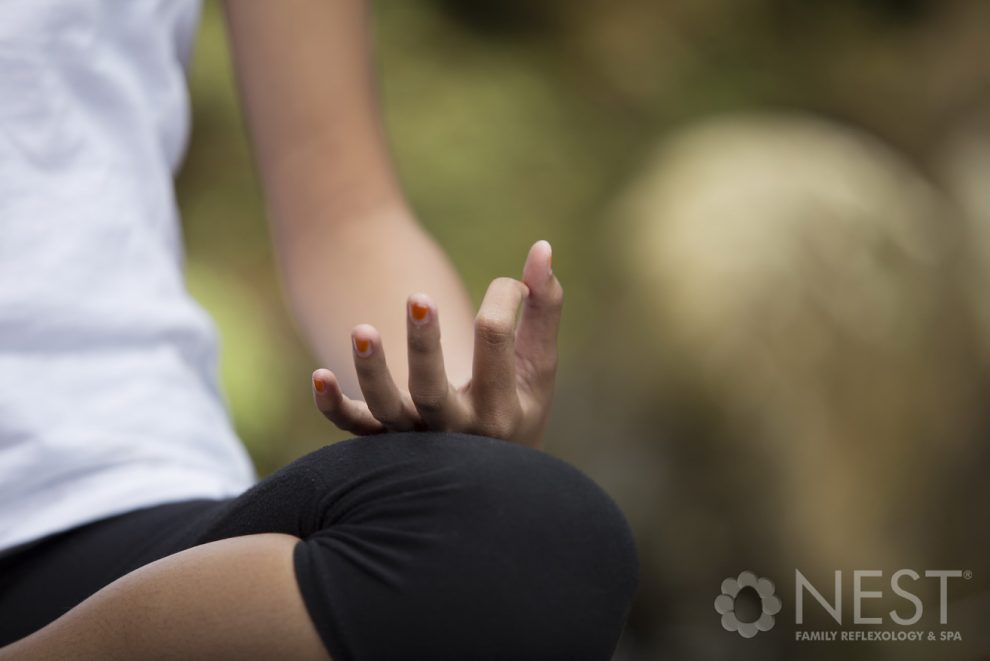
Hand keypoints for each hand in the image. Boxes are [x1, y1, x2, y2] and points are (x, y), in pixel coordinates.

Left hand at [310, 240, 561, 447]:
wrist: (488, 470)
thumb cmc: (516, 401)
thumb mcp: (539, 363)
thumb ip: (544, 307)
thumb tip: (543, 246)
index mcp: (501, 408)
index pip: (495, 344)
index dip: (502, 298)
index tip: (509, 286)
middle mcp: (454, 431)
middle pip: (432, 390)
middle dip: (424, 345)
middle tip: (419, 297)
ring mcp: (414, 438)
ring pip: (385, 408)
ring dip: (370, 371)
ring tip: (361, 329)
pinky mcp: (381, 439)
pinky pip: (352, 426)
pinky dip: (333, 406)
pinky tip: (318, 375)